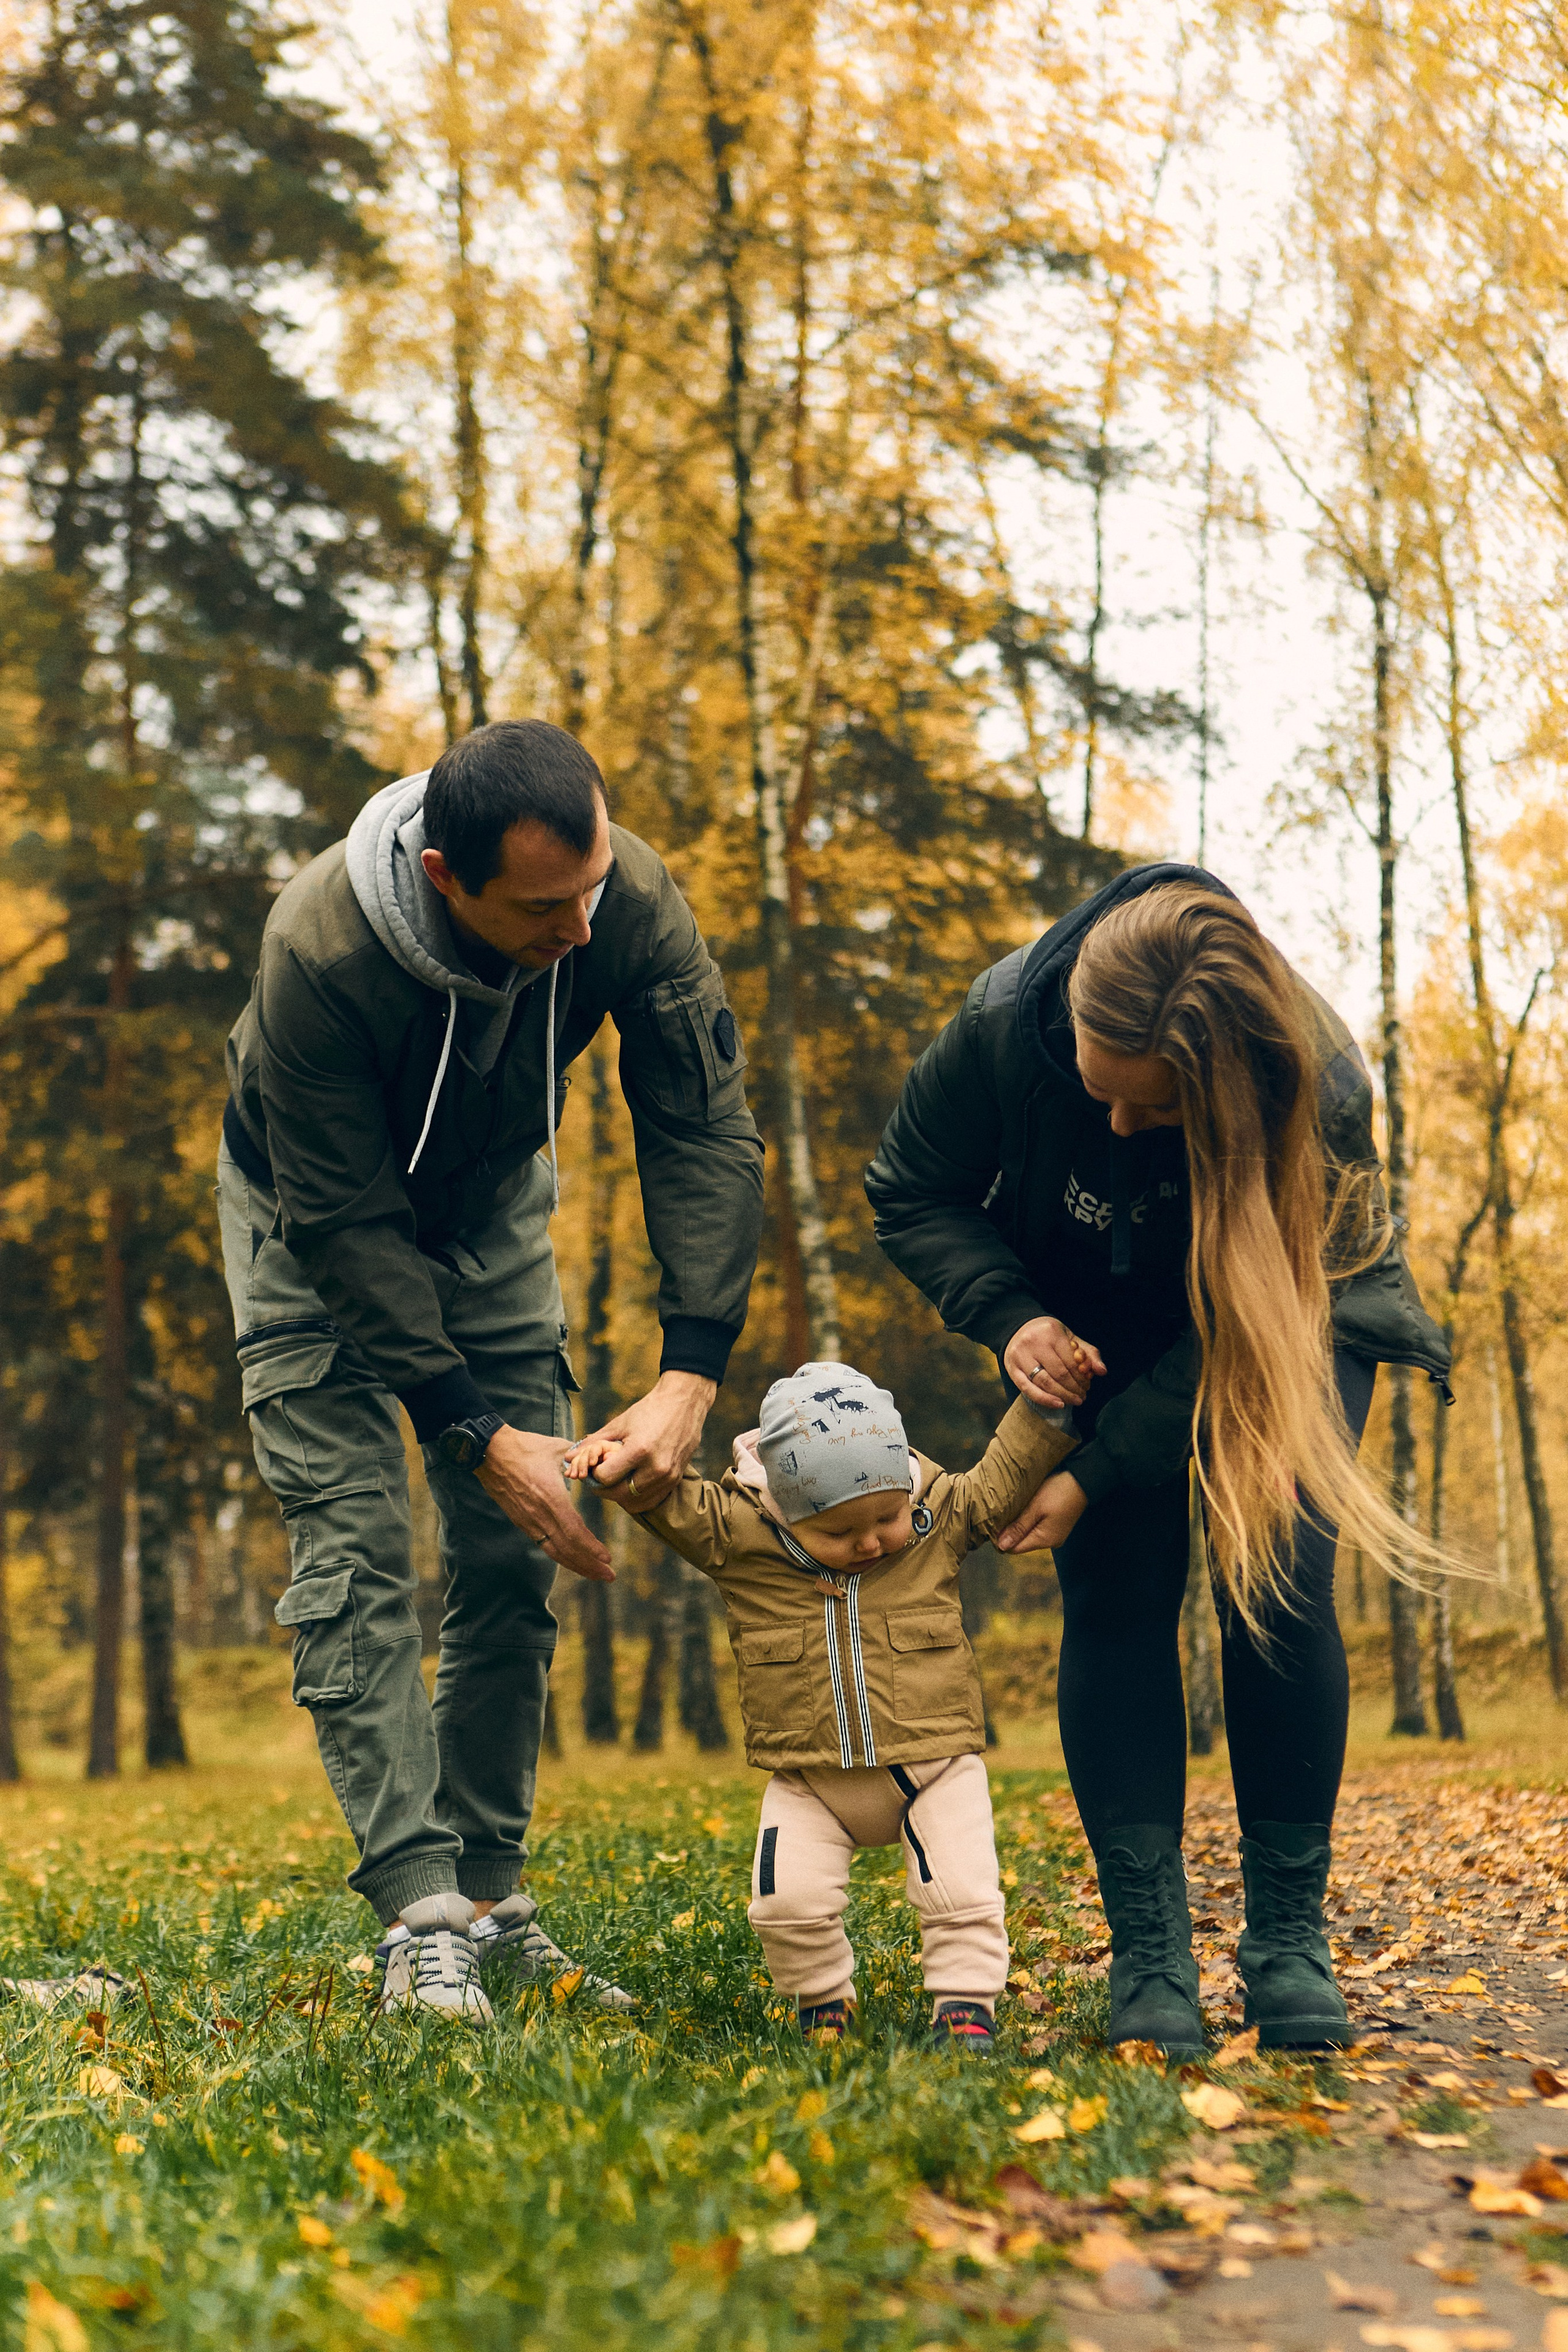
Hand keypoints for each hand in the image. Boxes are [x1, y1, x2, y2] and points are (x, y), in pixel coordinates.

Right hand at [476, 1425, 613, 1581]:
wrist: (489, 1453)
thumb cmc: (525, 1447)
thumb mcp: (558, 1449)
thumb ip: (583, 1458)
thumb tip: (604, 1458)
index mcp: (550, 1498)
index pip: (574, 1532)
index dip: (591, 1548)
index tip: (608, 1558)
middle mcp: (539, 1515)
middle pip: (566, 1550)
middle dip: (590, 1565)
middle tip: (609, 1576)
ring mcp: (528, 1521)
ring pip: (554, 1552)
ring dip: (576, 1565)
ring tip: (595, 1573)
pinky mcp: (521, 1522)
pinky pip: (544, 1545)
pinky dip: (561, 1556)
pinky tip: (573, 1559)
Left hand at [576, 1370, 715, 1511]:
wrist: (684, 1403)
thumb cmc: (649, 1410)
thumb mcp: (619, 1424)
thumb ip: (593, 1444)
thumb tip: (568, 1458)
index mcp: (639, 1450)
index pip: (605, 1477)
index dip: (594, 1472)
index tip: (594, 1463)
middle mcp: (656, 1468)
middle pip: (618, 1494)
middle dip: (604, 1487)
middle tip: (600, 1474)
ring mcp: (668, 1477)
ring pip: (633, 1502)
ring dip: (619, 1495)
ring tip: (616, 1478)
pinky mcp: (675, 1480)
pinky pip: (650, 1501)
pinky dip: (636, 1497)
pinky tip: (631, 1483)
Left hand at [996, 1468, 1088, 1555]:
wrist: (1081, 1479)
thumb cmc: (1058, 1491)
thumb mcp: (1035, 1507)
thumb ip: (1018, 1527)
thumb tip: (1002, 1546)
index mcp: (1045, 1540)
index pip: (1015, 1549)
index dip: (1002, 1538)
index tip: (994, 1522)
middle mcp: (1051, 1542)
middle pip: (1022, 1542)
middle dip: (1011, 1530)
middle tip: (1003, 1512)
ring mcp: (1055, 1535)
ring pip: (1029, 1535)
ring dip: (1020, 1524)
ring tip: (1015, 1509)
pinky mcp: (1057, 1527)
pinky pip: (1037, 1528)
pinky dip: (1030, 1520)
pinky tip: (1027, 1509)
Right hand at [1003, 1316, 1105, 1410]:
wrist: (1018, 1328)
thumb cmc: (1048, 1335)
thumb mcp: (1069, 1337)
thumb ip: (1088, 1353)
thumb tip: (1102, 1371)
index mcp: (1051, 1332)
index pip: (1072, 1362)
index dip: (1082, 1377)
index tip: (1088, 1385)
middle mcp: (1034, 1343)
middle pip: (1059, 1374)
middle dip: (1074, 1389)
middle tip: (1082, 1396)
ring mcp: (1020, 1356)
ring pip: (1045, 1383)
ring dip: (1063, 1396)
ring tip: (1073, 1400)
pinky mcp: (1011, 1368)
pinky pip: (1028, 1389)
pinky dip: (1044, 1399)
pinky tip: (1058, 1404)